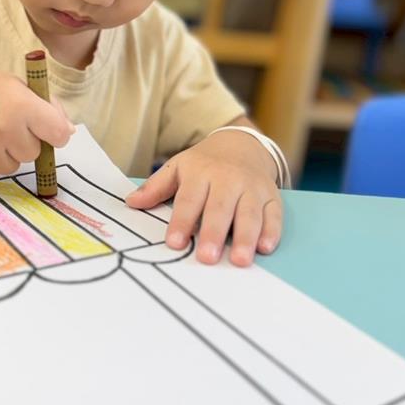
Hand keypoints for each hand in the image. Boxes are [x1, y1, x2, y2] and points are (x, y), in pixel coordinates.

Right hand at [0, 62, 73, 178]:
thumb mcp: (18, 86)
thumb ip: (48, 107)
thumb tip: (69, 133)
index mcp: (21, 105)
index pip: (58, 133)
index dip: (55, 132)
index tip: (46, 129)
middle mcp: (3, 129)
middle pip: (34, 153)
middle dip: (25, 141)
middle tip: (7, 124)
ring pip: (13, 166)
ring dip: (6, 154)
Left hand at [126, 129, 281, 266]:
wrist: (242, 144)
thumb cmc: (205, 163)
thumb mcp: (178, 167)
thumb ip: (156, 187)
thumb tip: (130, 202)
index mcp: (201, 173)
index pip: (189, 199)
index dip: (182, 222)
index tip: (175, 243)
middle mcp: (228, 180)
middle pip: (220, 208)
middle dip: (213, 233)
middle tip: (207, 258)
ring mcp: (252, 188)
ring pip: (249, 213)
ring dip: (246, 237)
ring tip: (239, 260)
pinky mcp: (271, 196)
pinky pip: (274, 214)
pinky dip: (272, 231)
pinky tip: (266, 247)